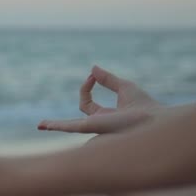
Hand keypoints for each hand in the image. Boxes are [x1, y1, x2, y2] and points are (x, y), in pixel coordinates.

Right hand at [38, 65, 161, 133]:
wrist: (154, 120)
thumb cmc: (146, 107)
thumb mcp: (124, 87)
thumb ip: (108, 79)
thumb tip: (93, 68)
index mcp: (105, 117)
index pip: (87, 103)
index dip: (88, 86)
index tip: (93, 74)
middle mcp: (98, 125)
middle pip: (76, 120)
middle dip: (62, 123)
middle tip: (45, 123)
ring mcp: (94, 127)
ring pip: (70, 127)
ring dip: (55, 126)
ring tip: (40, 125)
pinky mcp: (92, 127)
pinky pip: (71, 126)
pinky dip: (57, 125)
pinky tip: (45, 125)